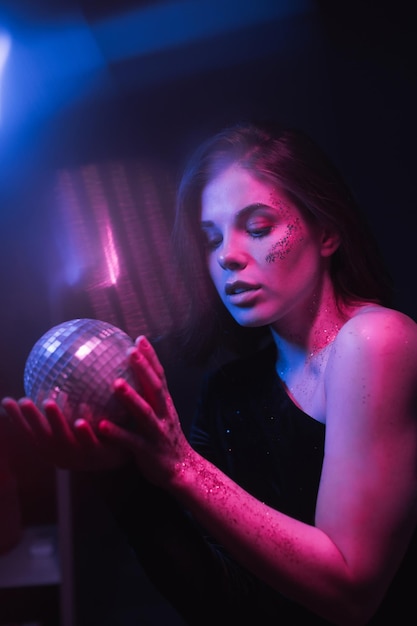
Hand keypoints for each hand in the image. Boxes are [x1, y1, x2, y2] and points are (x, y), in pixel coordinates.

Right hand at [1, 396, 129, 470]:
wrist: (125, 453)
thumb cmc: (96, 434)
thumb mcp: (75, 422)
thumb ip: (62, 407)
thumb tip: (50, 377)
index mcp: (54, 448)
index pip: (31, 434)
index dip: (17, 420)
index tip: (6, 401)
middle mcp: (63, 455)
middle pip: (44, 438)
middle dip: (32, 420)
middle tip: (24, 400)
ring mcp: (81, 458)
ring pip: (65, 440)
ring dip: (56, 422)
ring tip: (49, 403)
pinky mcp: (101, 456)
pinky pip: (92, 444)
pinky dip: (85, 434)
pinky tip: (80, 421)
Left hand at [98, 335, 192, 487]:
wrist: (183, 471)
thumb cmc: (165, 440)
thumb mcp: (161, 416)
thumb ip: (149, 398)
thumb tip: (129, 378)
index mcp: (165, 405)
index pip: (160, 376)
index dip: (151, 357)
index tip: (139, 338)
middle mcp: (164, 415)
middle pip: (155, 388)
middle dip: (144, 369)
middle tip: (130, 352)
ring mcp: (158, 433)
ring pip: (145, 413)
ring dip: (131, 398)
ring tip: (116, 384)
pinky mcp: (149, 452)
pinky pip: (131, 442)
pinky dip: (117, 433)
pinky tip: (101, 426)